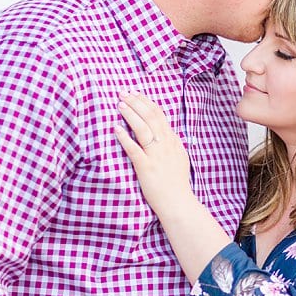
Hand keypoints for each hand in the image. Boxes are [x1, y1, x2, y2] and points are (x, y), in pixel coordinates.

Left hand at [115, 93, 192, 214]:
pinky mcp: (146, 167)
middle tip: (123, 93)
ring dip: (131, 114)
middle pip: (151, 117)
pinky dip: (124, 138)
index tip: (135, 94)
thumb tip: (168, 133)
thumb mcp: (180, 159)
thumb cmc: (176, 184)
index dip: (146, 102)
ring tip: (119, 104)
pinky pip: (134, 149)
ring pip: (143, 129)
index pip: (160, 116)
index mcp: (173, 142)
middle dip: (136, 103)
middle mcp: (166, 145)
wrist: (178, 203)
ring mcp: (157, 156)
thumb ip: (173, 144)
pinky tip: (115, 128)